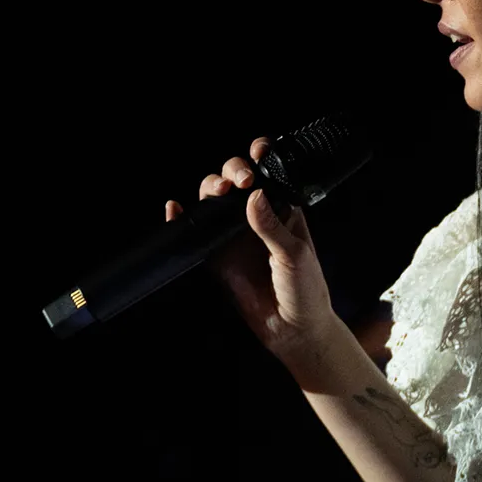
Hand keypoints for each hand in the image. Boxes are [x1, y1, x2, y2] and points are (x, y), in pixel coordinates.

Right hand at [166, 137, 343, 384]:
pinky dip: (182, 219)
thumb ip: (272, 227)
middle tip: (238, 181)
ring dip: (208, 189)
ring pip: (213, 201)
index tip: (258, 152)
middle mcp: (257, 219)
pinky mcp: (216, 256)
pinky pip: (196, 232)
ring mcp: (234, 236)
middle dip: (232, 171)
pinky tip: (175, 209)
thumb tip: (253, 195)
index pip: (269, 176)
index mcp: (284, 211)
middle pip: (235, 182)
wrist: (293, 330)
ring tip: (215, 191)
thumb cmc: (306, 289)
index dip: (261, 159)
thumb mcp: (295, 255)